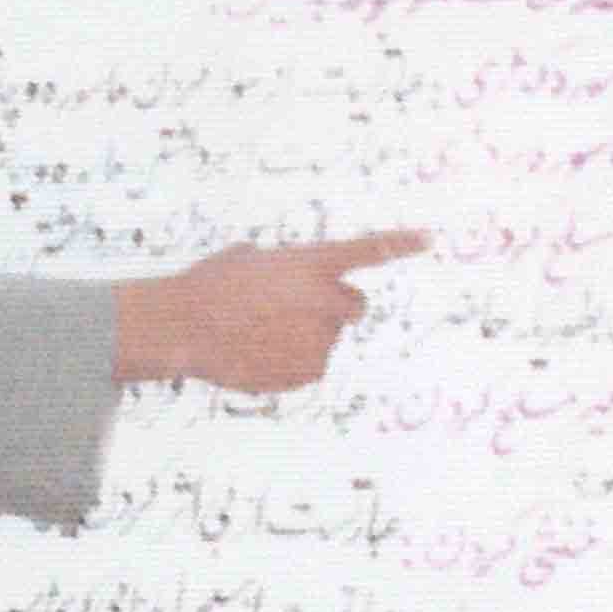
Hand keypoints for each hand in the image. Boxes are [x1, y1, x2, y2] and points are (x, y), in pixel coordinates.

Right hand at [113, 229, 427, 392]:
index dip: (400, 243)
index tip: (428, 238)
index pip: (367, 250)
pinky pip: (308, 365)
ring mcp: (319, 340)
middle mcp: (325, 301)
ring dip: (303, 336)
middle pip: (353, 307)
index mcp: (311, 264)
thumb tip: (280, 280)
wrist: (183, 328)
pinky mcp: (308, 373)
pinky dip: (289, 362)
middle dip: (332, 309)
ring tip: (257, 331)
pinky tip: (255, 352)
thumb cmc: (207, 286)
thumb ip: (279, 266)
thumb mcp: (246, 259)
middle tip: (289, 310)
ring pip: (325, 339)